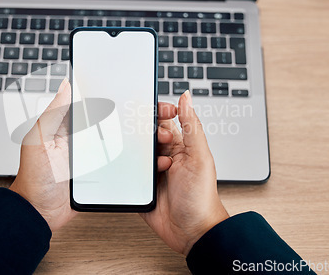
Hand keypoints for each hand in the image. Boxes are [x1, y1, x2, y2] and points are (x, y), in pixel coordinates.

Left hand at [10, 81, 178, 230]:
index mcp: (66, 126)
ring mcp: (91, 156)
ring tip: (156, 135)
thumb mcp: (39, 139)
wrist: (39, 213)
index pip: (90, 104)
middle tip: (150, 114)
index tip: (128, 90)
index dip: (108, 95)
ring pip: (117, 141)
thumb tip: (66, 85)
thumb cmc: (32, 177)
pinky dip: (131, 159)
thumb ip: (53, 113)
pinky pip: (117, 162)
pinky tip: (146, 158)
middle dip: (128, 116)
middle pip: (109, 121)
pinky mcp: (99, 172)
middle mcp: (81, 138)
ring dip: (134, 138)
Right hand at [141, 90, 228, 255]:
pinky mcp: (140, 186)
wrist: (192, 232)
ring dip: (138, 156)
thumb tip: (186, 97)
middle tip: (156, 146)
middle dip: (145, 135)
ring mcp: (151, 171)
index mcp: (180, 145)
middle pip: (145, 134)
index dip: (158, 112)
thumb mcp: (199, 157)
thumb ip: (191, 126)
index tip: (158, 112)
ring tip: (157, 169)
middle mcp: (164, 155)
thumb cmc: (202, 196)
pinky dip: (127, 171)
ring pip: (133, 152)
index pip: (164, 119)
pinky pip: (127, 172)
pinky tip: (140, 177)